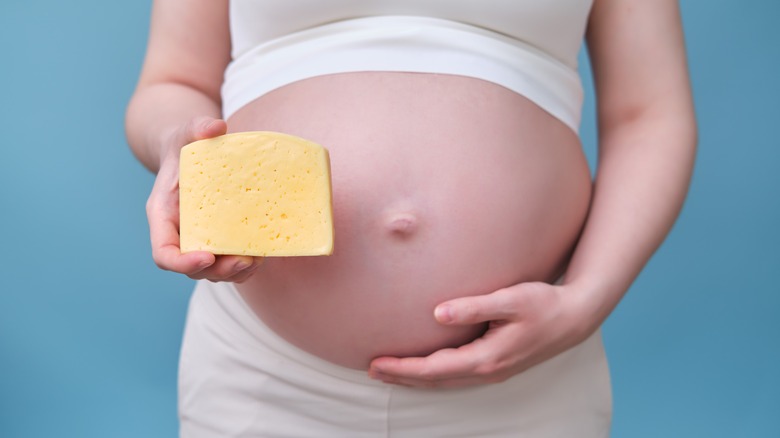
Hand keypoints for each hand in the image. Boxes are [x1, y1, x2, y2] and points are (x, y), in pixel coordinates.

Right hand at [145, 116, 261, 281]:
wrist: (191, 151)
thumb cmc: (185, 143)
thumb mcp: (187, 131)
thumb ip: (197, 127)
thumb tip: (216, 126)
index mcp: (164, 215)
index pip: (164, 253)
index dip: (182, 262)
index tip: (206, 257)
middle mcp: (180, 233)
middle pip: (192, 268)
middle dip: (218, 270)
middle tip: (243, 261)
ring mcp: (200, 238)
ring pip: (214, 270)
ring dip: (235, 272)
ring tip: (256, 260)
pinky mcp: (220, 238)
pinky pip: (230, 260)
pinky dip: (247, 264)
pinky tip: (264, 252)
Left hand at [368, 281, 595, 387]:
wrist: (574, 318)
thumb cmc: (544, 304)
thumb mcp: (511, 300)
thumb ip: (474, 307)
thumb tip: (438, 313)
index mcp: (486, 358)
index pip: (433, 368)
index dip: (403, 368)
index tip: (376, 363)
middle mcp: (487, 371)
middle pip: (434, 380)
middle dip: (402, 377)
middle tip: (372, 370)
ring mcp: (492, 371)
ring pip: (445, 381)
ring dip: (416, 379)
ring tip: (390, 372)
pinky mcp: (496, 365)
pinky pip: (456, 376)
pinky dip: (434, 375)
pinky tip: (425, 368)